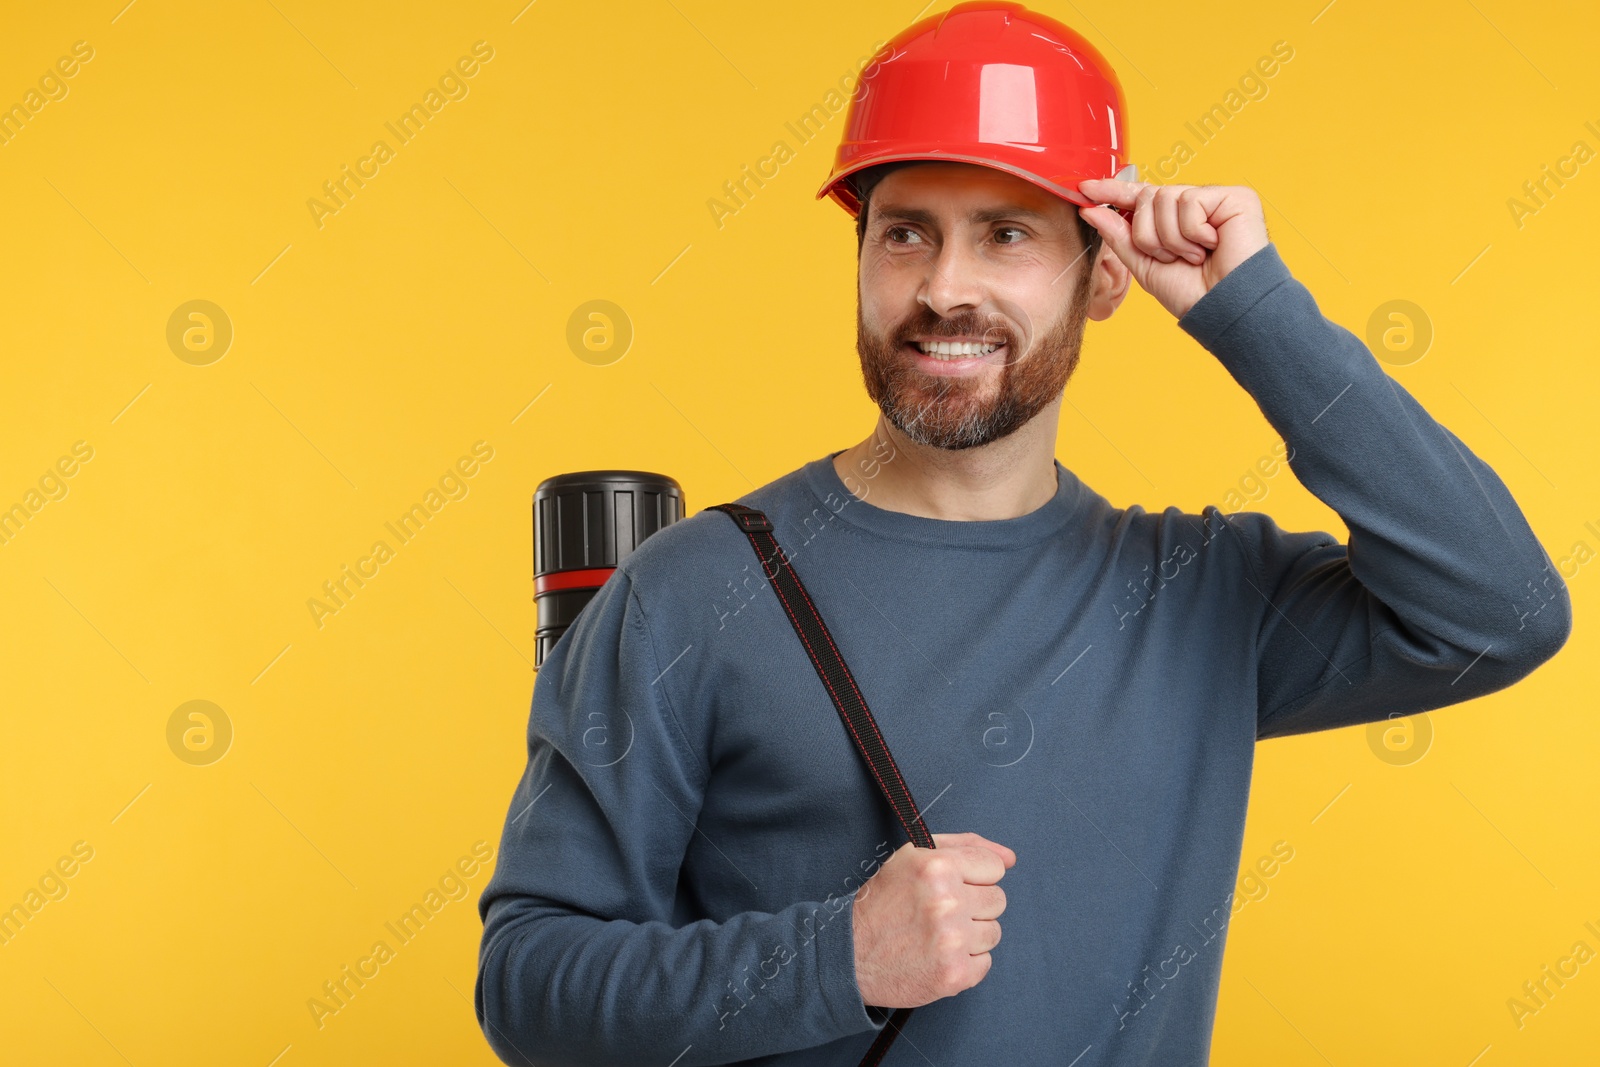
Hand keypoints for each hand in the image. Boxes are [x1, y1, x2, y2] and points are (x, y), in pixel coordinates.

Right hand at [851, 831, 1014, 1009]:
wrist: (850, 953)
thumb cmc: (884, 901)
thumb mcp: (914, 856)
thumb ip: (965, 846)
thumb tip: (1010, 858)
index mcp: (937, 866)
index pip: (994, 867)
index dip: (972, 876)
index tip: (951, 886)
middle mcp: (947, 901)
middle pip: (998, 900)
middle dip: (973, 905)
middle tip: (940, 912)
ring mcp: (952, 941)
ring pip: (994, 932)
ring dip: (970, 935)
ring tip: (938, 934)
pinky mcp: (954, 974)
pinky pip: (985, 963)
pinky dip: (965, 962)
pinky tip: (938, 955)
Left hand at [1076, 179, 1268, 319]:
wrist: (1225, 308)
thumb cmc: (1192, 293)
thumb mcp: (1144, 265)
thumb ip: (1119, 236)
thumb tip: (1090, 209)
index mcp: (1173, 220)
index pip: (1138, 197)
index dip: (1112, 191)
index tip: (1085, 188)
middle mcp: (1193, 205)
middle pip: (1146, 198)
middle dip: (1149, 235)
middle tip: (1173, 258)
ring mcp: (1214, 199)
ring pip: (1165, 199)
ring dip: (1171, 238)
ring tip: (1194, 256)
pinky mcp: (1234, 197)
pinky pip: (1190, 201)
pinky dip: (1192, 232)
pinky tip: (1211, 245)